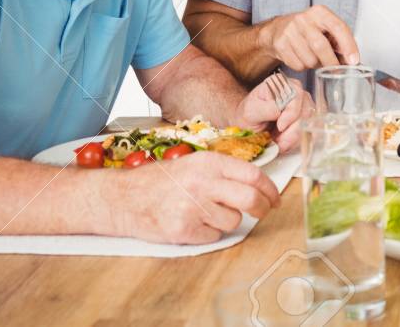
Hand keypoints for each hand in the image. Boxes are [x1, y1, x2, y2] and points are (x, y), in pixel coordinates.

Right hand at [109, 150, 280, 244]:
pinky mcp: (183, 230)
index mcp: (208, 162)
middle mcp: (202, 182)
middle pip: (251, 199)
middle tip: (263, 212)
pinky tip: (193, 223)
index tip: (276, 198)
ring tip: (206, 213)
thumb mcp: (193, 164)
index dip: (270, 189)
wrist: (124, 198)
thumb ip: (223, 172)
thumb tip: (257, 186)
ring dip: (227, 221)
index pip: (254, 175)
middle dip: (263, 209)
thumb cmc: (160, 181)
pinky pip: (214, 236)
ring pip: (233, 221)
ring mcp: (192, 207)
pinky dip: (208, 233)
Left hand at [232, 75, 312, 153]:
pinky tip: (282, 142)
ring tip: (277, 141)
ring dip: (293, 137)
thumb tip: (279, 111)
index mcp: (281, 83)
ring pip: (308, 123)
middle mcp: (295, 92)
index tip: (280, 127)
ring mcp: (302, 105)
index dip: (291, 113)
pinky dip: (294, 140)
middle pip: (305, 110)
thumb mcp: (250, 111)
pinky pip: (306, 132)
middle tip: (278, 140)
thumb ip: (265, 109)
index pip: (296, 95)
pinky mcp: (305, 119)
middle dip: (292, 130)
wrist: (249, 126)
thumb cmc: (249, 115)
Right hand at [259, 5, 358, 70]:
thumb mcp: (324, 28)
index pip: (338, 27)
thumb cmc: (308, 30)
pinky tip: (301, 58)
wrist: (278, 29)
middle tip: (337, 70)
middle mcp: (303, 19)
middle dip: (332, 62)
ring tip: (314, 58)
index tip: (354, 61)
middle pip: (321, 46)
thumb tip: (352, 61)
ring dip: (316, 65)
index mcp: (319, 12)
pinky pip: (298, 65)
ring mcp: (289, 31)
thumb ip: (339, 41)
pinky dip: (303, 67)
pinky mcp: (280, 44)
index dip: (348, 45)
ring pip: (309, 59)